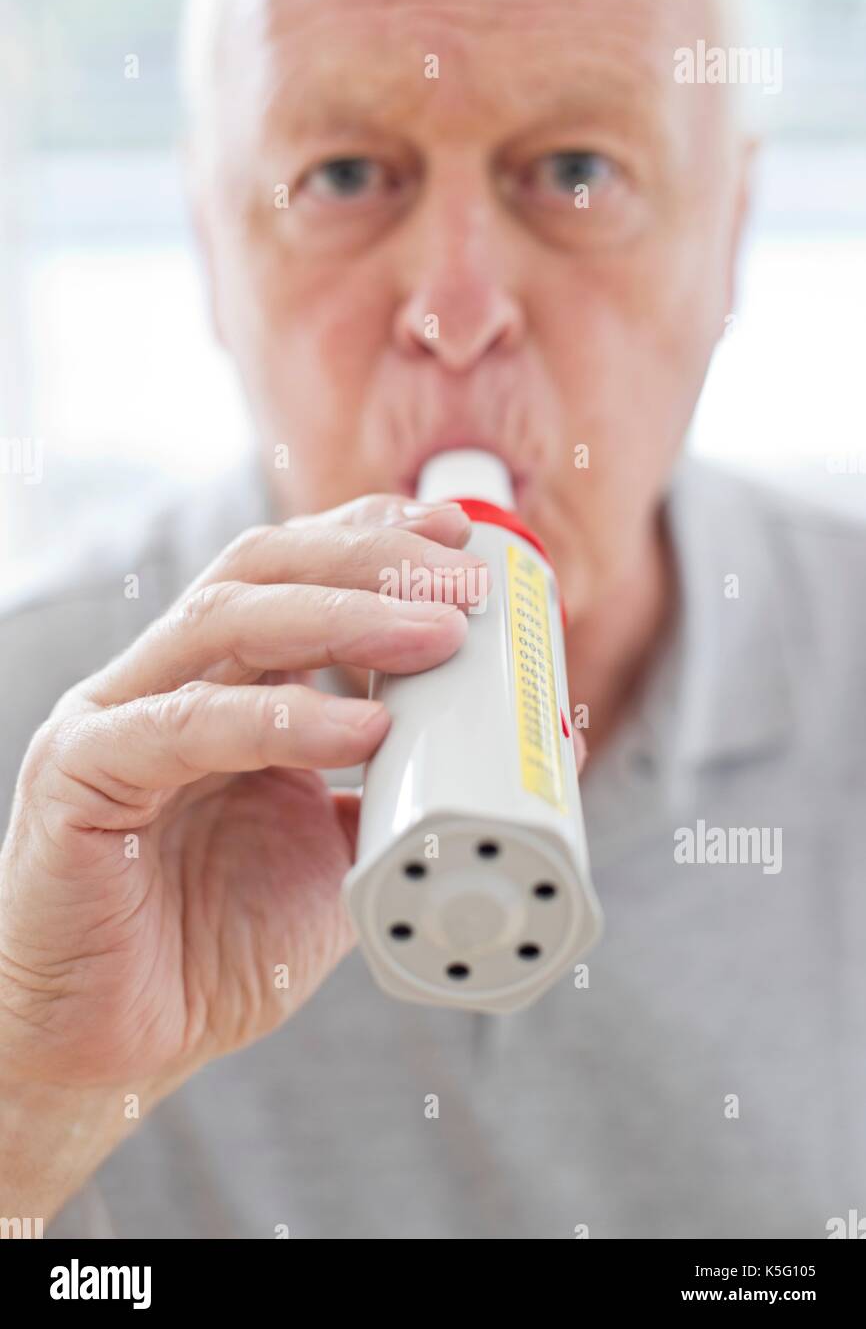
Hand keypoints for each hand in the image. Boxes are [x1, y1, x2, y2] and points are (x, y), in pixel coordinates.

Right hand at [0, 495, 483, 1099]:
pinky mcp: (79, 776)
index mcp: (213, 684)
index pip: (288, 573)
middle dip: (371, 561)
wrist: (115, 1050)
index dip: (370, 541)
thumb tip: (481, 757)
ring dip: (344, 616)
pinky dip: (281, 719)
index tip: (461, 540)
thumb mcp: (330, 854)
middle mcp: (160, 683)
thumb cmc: (213, 948)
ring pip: (226, 622)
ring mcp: (113, 719)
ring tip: (437, 634)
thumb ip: (385, 793)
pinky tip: (362, 731)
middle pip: (262, 571)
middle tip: (463, 580)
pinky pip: (185, 725)